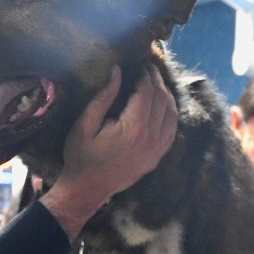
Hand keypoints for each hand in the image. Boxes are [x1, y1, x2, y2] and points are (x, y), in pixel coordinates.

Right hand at [42, 64, 177, 236]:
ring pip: (172, 114)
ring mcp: (157, 150)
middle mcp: (151, 139)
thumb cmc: (81, 157)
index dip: (145, 75)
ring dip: (166, 95)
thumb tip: (117, 71)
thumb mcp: (85, 124)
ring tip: (155, 83)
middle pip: (162, 100)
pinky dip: (170, 114)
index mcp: (133, 129)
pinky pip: (172, 130)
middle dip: (156, 80)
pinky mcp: (157, 157)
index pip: (147, 92)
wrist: (88, 190)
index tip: (139, 64)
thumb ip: (103, 97)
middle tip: (148, 68)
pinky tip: (161, 106)